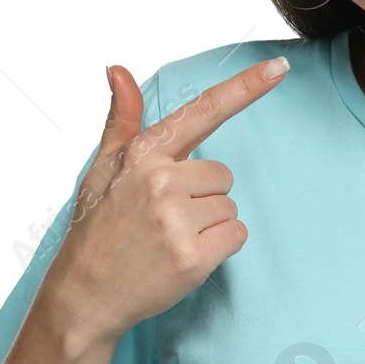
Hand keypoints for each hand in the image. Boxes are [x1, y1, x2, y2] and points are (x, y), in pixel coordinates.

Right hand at [44, 56, 289, 343]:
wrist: (84, 296)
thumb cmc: (97, 229)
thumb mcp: (102, 169)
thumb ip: (122, 120)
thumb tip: (118, 69)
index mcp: (143, 155)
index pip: (203, 112)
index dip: (245, 87)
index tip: (280, 67)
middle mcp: (161, 181)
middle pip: (224, 175)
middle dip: (203, 196)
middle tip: (164, 219)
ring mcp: (177, 220)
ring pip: (230, 207)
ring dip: (209, 225)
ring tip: (168, 239)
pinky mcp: (193, 256)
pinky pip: (237, 236)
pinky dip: (219, 248)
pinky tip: (184, 257)